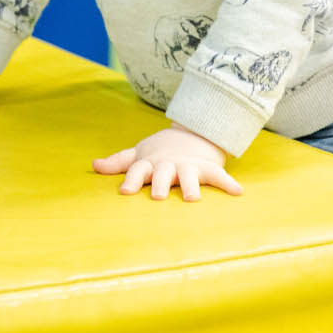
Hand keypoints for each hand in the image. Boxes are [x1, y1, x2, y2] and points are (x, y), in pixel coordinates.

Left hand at [92, 124, 242, 201]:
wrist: (191, 134)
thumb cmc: (160, 152)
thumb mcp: (139, 155)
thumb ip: (119, 162)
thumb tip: (93, 166)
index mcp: (150, 163)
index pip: (137, 171)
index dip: (131, 180)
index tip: (124, 192)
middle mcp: (168, 165)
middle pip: (163, 174)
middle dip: (161, 184)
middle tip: (159, 197)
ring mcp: (188, 166)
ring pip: (189, 175)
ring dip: (191, 185)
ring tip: (192, 198)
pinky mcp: (207, 168)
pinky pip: (219, 176)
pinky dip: (228, 183)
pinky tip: (238, 192)